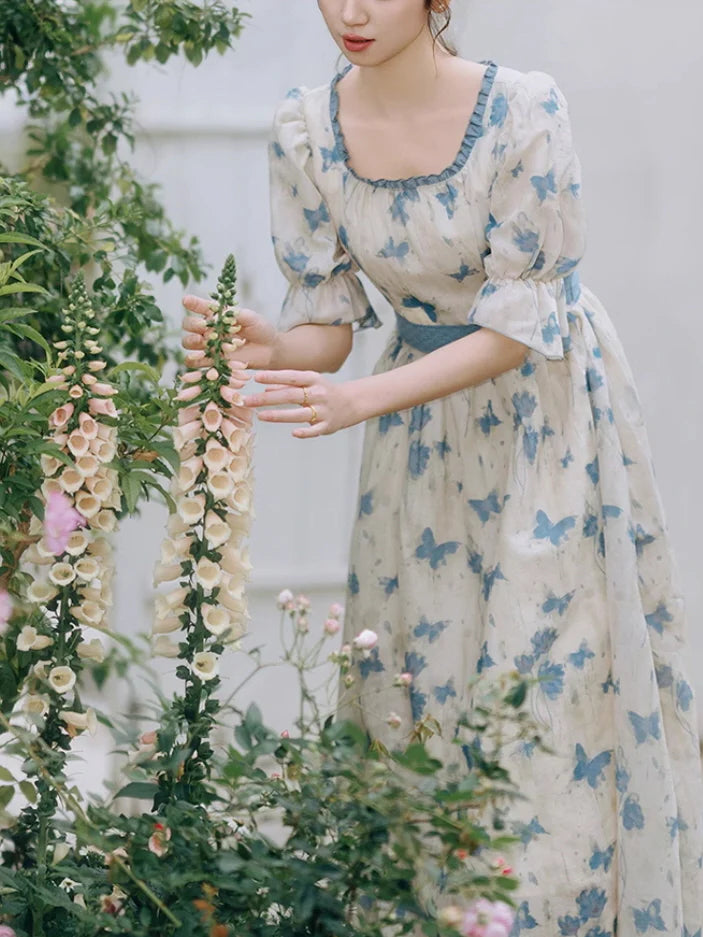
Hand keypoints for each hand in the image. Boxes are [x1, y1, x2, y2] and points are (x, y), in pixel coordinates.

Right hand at [181, 295, 280, 369]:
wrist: (270, 350)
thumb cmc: (260, 329)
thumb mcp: (251, 318)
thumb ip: (236, 315)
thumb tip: (222, 314)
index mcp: (216, 315)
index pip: (199, 306)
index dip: (191, 303)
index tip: (186, 301)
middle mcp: (209, 329)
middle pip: (188, 325)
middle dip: (192, 324)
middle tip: (203, 326)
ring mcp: (209, 346)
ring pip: (187, 343)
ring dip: (191, 342)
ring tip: (202, 342)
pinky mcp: (213, 362)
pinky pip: (196, 363)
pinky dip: (196, 361)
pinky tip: (205, 359)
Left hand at [242, 370, 360, 437]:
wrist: (352, 402)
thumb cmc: (323, 391)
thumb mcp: (308, 382)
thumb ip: (287, 384)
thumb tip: (264, 388)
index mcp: (313, 379)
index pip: (290, 377)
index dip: (273, 376)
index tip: (256, 377)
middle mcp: (318, 394)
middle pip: (290, 395)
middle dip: (267, 398)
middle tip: (247, 401)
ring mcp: (323, 410)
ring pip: (299, 413)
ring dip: (279, 415)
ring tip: (260, 416)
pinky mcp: (328, 426)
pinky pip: (315, 430)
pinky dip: (306, 432)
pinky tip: (294, 433)